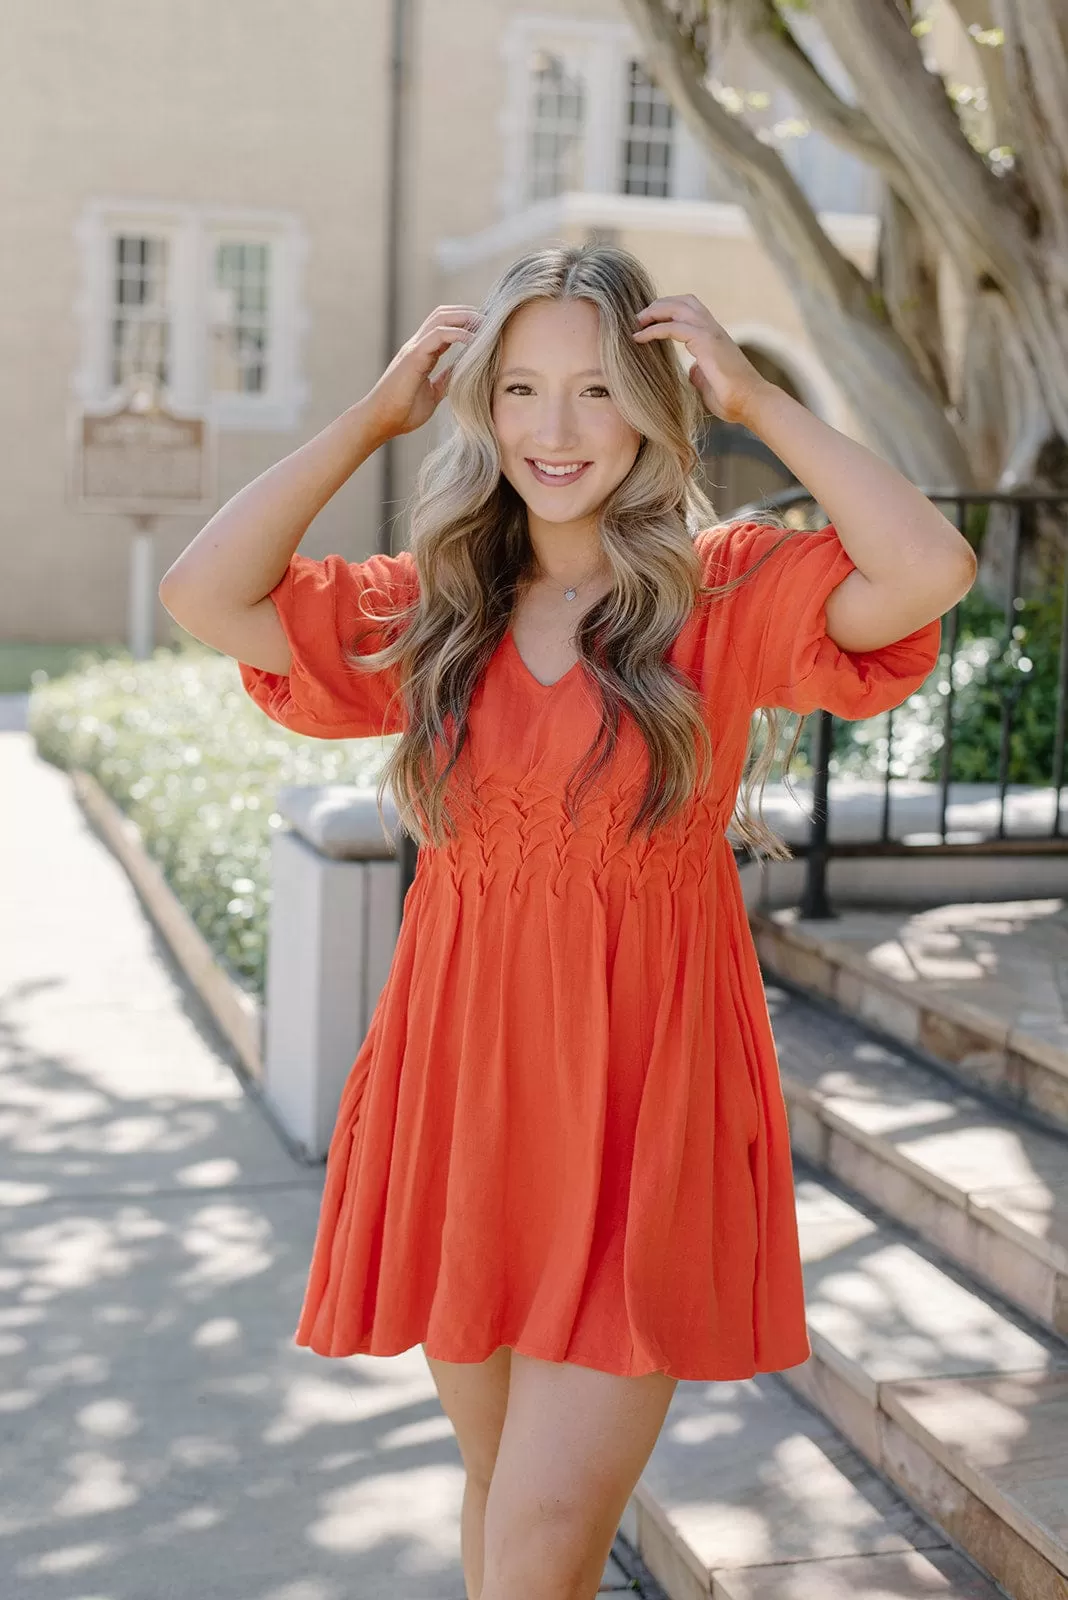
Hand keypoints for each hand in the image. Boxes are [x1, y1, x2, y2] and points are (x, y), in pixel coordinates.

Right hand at [365, 305, 481, 438]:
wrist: (381, 421)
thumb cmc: (403, 412)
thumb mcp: (433, 394)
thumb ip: (445, 380)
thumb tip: (461, 373)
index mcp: (422, 353)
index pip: (445, 327)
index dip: (465, 323)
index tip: (487, 329)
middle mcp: (417, 346)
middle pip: (443, 315)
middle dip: (468, 313)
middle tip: (491, 320)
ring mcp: (414, 348)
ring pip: (440, 318)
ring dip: (465, 317)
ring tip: (486, 324)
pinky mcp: (413, 356)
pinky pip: (438, 335)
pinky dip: (458, 333)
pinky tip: (474, 340)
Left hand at [631, 294, 768, 426]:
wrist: (751, 403)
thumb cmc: (732, 399)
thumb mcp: (708, 383)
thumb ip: (699, 372)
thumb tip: (691, 371)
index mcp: (713, 336)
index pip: (689, 310)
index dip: (668, 311)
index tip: (647, 322)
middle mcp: (713, 329)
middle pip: (683, 301)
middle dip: (658, 305)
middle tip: (638, 318)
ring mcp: (710, 332)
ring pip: (679, 306)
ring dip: (654, 311)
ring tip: (636, 322)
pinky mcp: (706, 342)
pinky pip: (674, 327)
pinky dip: (654, 329)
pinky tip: (639, 338)